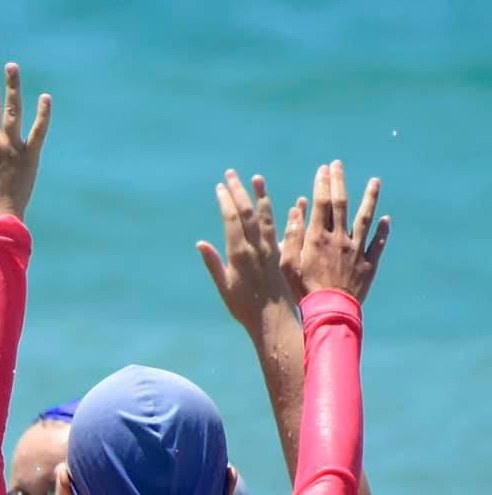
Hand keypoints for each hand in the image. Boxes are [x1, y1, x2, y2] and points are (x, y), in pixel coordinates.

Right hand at [196, 170, 292, 334]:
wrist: (274, 321)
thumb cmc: (243, 308)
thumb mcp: (223, 286)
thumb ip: (213, 264)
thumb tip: (201, 243)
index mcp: (239, 254)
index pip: (232, 219)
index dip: (226, 201)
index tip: (221, 185)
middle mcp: (257, 248)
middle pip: (248, 213)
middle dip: (238, 192)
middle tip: (231, 174)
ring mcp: (272, 250)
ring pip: (267, 217)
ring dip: (261, 196)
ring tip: (256, 178)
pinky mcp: (283, 255)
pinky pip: (286, 230)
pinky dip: (288, 215)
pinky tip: (292, 202)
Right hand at [279, 161, 387, 301]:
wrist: (330, 311)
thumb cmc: (303, 289)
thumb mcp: (287, 263)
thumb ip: (292, 234)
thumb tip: (297, 208)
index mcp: (317, 237)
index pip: (320, 203)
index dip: (322, 184)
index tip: (322, 169)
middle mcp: (340, 238)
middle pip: (342, 204)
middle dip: (339, 182)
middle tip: (338, 165)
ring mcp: (357, 250)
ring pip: (365, 218)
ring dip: (370, 198)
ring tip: (375, 181)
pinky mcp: (369, 264)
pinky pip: (378, 243)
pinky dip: (383, 230)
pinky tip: (386, 219)